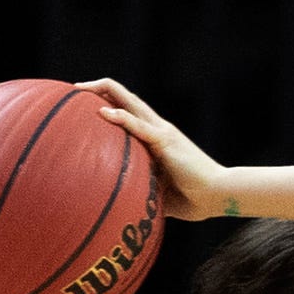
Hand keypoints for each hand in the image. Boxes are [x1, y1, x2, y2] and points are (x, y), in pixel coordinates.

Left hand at [84, 79, 233, 224]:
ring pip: (130, 102)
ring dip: (104, 91)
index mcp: (157, 138)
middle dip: (100, 88)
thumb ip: (144, 190)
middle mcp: (158, 128)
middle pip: (127, 97)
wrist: (218, 195)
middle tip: (75, 89)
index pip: (131, 111)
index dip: (109, 103)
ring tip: (80, 89)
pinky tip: (102, 112)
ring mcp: (162, 132)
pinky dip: (120, 117)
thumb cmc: (194, 199)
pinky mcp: (165, 141)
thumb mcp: (161, 193)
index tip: (85, 106)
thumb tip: (125, 205)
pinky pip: (139, 126)